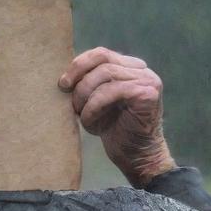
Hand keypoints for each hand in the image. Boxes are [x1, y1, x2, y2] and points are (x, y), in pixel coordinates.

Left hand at [58, 47, 175, 186]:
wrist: (134, 156)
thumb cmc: (112, 130)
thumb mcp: (94, 101)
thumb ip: (87, 83)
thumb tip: (62, 74)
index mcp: (129, 67)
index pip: (100, 54)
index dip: (78, 64)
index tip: (62, 83)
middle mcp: (141, 70)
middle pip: (102, 58)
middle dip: (79, 77)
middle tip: (67, 95)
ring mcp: (148, 80)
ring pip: (105, 74)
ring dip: (85, 94)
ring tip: (80, 113)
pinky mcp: (148, 94)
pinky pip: (112, 91)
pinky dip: (94, 106)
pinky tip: (89, 121)